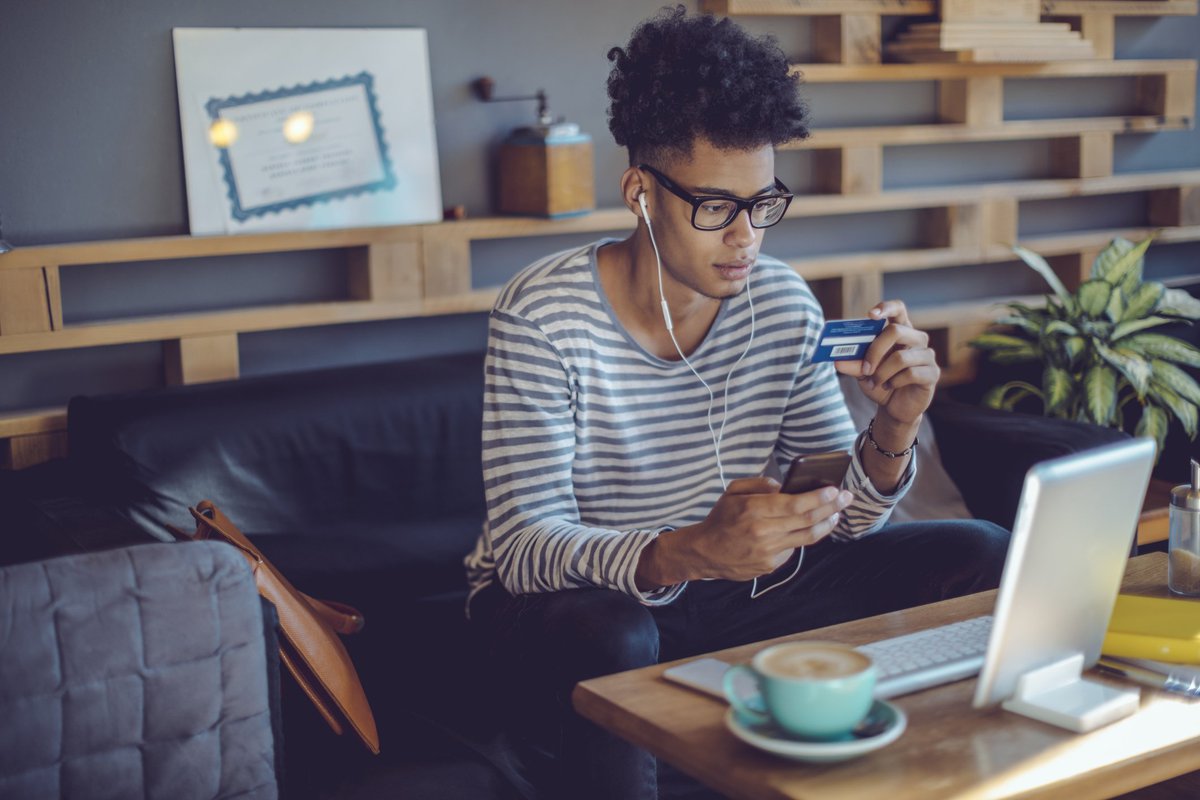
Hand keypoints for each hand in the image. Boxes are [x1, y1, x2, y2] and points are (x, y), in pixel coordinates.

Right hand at [636, 477, 853, 586]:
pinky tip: (808, 529)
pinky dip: (803, 538)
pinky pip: (793, 549)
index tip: (835, 489)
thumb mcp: (732, 492)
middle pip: (807, 520)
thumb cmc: (720, 519)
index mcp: (753, 510)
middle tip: (847, 498)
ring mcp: (768, 552)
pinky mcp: (770, 566)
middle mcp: (763, 532)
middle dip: (832, 507)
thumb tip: (783, 485)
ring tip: (836, 515)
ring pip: (807, 537)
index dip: (819, 497)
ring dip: (826, 525)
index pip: (795, 503)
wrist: (704, 552)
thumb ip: (758, 484)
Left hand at [833, 300, 938, 425]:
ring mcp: (927, 355)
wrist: (894, 407)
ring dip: (882, 373)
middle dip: (875, 351)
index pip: (898, 309)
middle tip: (865, 369)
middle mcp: (916, 339)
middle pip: (896, 331)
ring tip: (875, 382)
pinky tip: (890, 387)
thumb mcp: (862, 373)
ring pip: (901, 357)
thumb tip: (837, 361)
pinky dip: (894, 382)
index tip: (870, 315)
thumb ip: (853, 363)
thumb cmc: (880, 382)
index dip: (886, 308)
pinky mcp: (933, 373)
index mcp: (900, 331)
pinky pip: (911, 373)